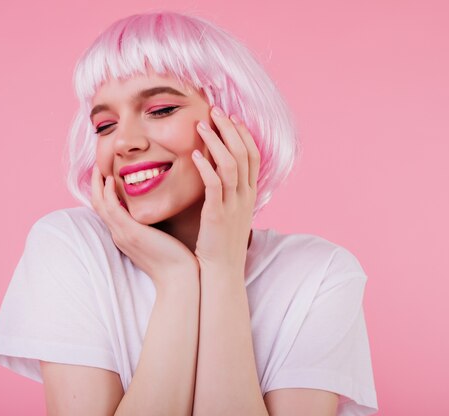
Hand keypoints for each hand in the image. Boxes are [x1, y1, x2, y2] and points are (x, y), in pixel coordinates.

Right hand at [91, 165, 198, 289]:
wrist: (178, 277)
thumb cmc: (173, 258)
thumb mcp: (156, 238)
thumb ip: (150, 225)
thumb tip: (153, 213)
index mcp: (123, 235)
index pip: (105, 210)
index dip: (102, 192)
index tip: (106, 175)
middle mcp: (118, 234)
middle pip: (97, 205)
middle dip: (95, 185)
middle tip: (97, 166)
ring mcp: (122, 234)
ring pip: (100, 205)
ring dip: (98, 184)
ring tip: (100, 167)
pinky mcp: (131, 232)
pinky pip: (112, 208)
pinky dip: (108, 193)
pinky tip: (111, 180)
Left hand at [192, 107, 259, 273]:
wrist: (222, 271)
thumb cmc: (221, 243)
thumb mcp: (231, 213)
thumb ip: (229, 192)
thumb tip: (219, 174)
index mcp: (249, 194)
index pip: (252, 155)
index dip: (242, 134)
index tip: (230, 117)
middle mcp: (245, 196)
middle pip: (244, 153)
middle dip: (229, 129)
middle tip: (215, 110)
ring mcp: (234, 205)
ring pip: (231, 164)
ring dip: (217, 141)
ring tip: (201, 125)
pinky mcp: (218, 215)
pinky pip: (215, 185)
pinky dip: (207, 167)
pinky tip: (196, 154)